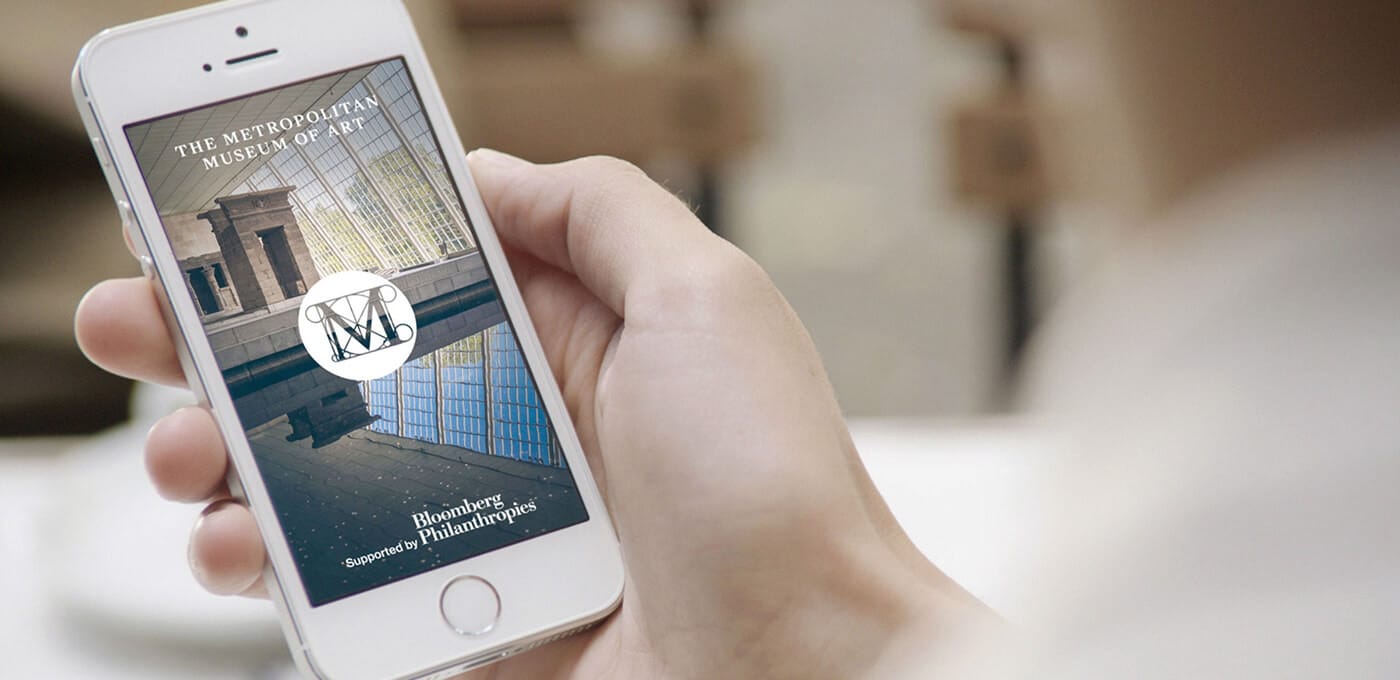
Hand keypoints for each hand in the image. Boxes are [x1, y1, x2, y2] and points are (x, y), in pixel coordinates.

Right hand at [75, 152, 985, 678]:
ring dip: (230, 457)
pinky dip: (271, 565)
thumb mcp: (705, 301)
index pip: (418, 280)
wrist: (802, 669)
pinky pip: (346, 584)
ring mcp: (485, 524)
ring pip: (325, 479)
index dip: (321, 257)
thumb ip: (600, 215)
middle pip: (348, 375)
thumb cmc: (766, 485)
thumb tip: (490, 172)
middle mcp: (519, 429)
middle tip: (143, 330)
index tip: (228, 241)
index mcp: (569, 343)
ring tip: (186, 454)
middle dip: (235, 350)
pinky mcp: (464, 614)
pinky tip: (237, 545)